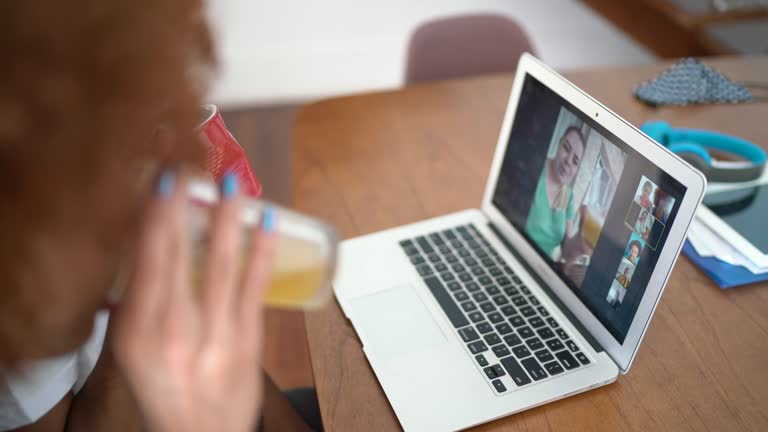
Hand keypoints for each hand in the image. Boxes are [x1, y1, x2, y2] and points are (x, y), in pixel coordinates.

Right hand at [111, 171, 276, 431]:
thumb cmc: (163, 387)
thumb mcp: (132, 348)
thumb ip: (139, 301)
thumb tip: (151, 245)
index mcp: (138, 331)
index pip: (146, 262)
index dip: (155, 217)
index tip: (163, 180)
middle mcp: (175, 330)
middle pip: (178, 258)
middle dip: (184, 208)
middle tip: (190, 166)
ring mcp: (216, 334)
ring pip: (221, 267)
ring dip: (228, 221)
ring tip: (233, 185)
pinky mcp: (248, 338)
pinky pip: (256, 288)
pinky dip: (262, 252)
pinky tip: (269, 223)